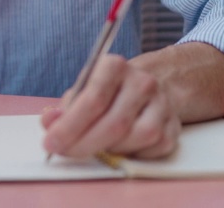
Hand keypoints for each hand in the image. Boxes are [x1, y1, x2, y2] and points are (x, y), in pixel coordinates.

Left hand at [40, 54, 181, 158]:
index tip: (51, 142)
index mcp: (115, 66)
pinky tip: (118, 149)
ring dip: (109, 150)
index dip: (70, 125)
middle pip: (114, 122)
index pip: (93, 99)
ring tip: (93, 148)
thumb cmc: (106, 92)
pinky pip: (152, 150)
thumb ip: (64, 109)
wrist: (145, 89)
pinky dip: (131, 155)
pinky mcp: (174, 127)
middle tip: (64, 153)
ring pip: (136, 137)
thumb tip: (49, 124)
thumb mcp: (81, 90)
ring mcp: (162, 104)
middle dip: (84, 144)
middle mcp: (143, 82)